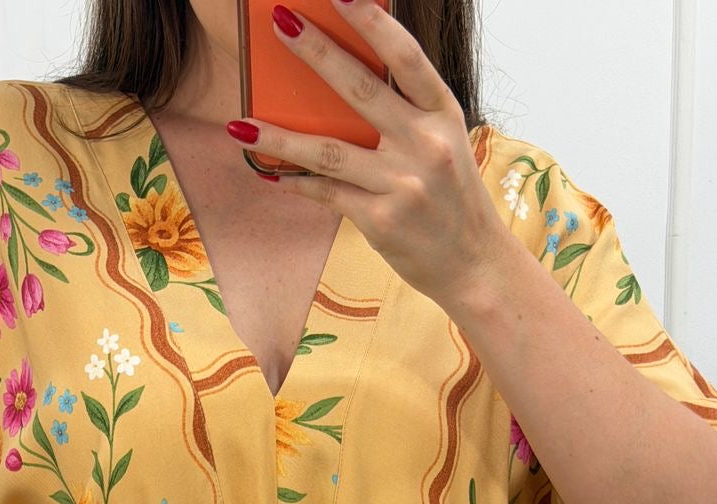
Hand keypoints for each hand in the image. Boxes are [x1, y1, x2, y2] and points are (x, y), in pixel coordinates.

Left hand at [226, 0, 508, 310]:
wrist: (476, 265)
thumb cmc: (453, 201)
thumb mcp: (445, 144)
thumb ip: (407, 115)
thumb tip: (346, 85)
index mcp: (443, 114)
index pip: (406, 57)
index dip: (371, 21)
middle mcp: (425, 144)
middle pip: (360, 90)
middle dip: (316, 53)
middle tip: (281, 22)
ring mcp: (402, 184)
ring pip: (328, 151)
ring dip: (279, 138)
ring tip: (240, 124)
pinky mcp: (381, 221)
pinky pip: (327, 193)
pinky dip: (295, 183)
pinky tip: (269, 174)